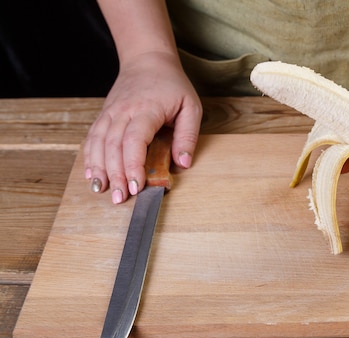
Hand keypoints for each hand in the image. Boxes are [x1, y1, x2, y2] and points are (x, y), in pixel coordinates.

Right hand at [83, 51, 201, 203]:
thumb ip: (188, 136)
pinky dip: (90, 158)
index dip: (133, 164)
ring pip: (98, 143)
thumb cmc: (172, 85)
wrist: (147, 60)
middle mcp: (123, 111)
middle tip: (120, 197)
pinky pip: (92, 138)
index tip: (137, 185)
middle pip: (113, 146)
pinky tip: (92, 175)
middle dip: (115, 174)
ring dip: (99, 169)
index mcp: (146, 109)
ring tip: (102, 191)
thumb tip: (183, 163)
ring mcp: (110, 113)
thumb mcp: (191, 107)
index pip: (135, 140)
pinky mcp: (104, 116)